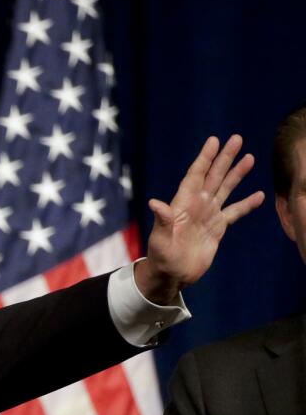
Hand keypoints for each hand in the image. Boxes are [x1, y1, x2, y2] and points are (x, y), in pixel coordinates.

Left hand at [137, 135, 264, 302]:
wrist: (172, 275)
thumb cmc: (161, 257)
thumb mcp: (160, 239)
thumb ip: (161, 220)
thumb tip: (154, 203)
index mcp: (183, 204)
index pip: (195, 176)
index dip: (204, 158)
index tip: (214, 141)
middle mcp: (197, 205)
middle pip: (213, 177)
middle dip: (224, 158)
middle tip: (237, 139)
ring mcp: (208, 215)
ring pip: (225, 189)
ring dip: (236, 174)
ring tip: (249, 158)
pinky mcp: (217, 228)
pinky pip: (235, 212)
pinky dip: (247, 204)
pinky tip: (259, 195)